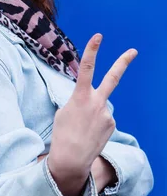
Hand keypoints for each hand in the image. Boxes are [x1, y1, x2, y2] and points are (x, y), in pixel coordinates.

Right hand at [48, 34, 136, 195]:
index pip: (87, 67)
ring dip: (92, 114)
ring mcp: (107, 114)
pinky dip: (96, 123)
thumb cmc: (62, 133)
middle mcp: (98, 102)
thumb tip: (91, 101)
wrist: (71, 159)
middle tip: (134, 51)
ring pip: (100, 106)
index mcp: (81, 96)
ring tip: (82, 129)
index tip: (98, 36)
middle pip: (112, 77)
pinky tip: (89, 134)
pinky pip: (103, 118)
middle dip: (123, 62)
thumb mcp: (64, 110)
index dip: (92, 50)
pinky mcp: (112, 125)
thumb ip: (79, 100)